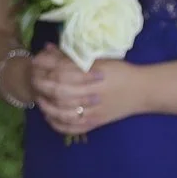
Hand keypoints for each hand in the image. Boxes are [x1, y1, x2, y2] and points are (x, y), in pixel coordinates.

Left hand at [28, 48, 145, 134]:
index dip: (44, 66)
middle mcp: (92, 94)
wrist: (144, 91)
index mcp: (92, 75)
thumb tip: (47, 49)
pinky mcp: (96, 123)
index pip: (61, 71)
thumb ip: (71, 57)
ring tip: (39, 98)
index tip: (34, 62)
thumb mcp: (97, 60)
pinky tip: (49, 116)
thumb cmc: (120, 71)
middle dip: (41, 85)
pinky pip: (72, 128)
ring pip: (63, 112)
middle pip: (59, 92)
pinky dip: (57, 123)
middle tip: (33, 79)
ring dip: (46, 105)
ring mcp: (94, 112)